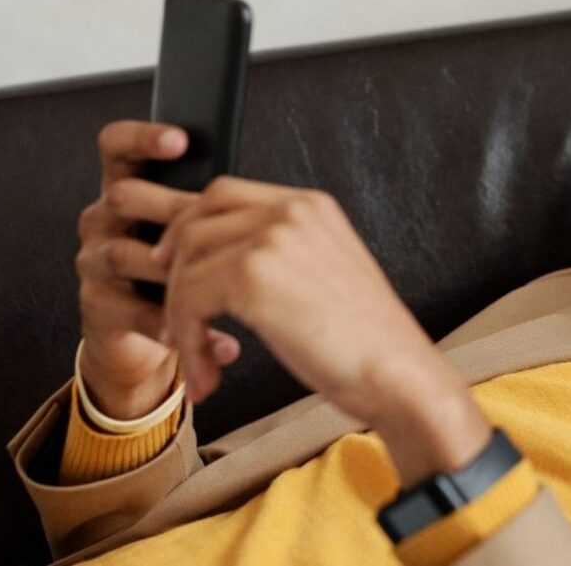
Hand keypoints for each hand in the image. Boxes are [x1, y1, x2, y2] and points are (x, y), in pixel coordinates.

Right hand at [75, 121, 241, 419]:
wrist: (166, 336)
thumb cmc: (195, 274)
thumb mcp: (208, 236)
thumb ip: (221, 212)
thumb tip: (273, 198)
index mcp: (133, 190)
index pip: (119, 147)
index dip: (143, 138)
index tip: (180, 140)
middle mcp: (105, 219)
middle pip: (120, 196)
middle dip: (161, 206)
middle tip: (199, 220)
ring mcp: (95, 262)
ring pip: (125, 254)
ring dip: (178, 277)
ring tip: (223, 293)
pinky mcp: (97, 306)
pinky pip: (133, 311)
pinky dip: (180, 328)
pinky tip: (221, 344)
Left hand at [151, 175, 489, 485]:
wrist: (397, 374)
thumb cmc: (368, 343)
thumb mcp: (327, 276)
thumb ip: (283, 256)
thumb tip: (222, 265)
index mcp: (312, 206)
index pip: (225, 193)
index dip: (188, 226)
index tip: (173, 263)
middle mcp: (291, 212)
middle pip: (196, 222)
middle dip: (173, 272)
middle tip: (174, 320)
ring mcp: (270, 239)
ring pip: (185, 267)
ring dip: (182, 322)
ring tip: (202, 366)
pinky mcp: (251, 276)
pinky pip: (189, 303)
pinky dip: (189, 345)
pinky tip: (209, 377)